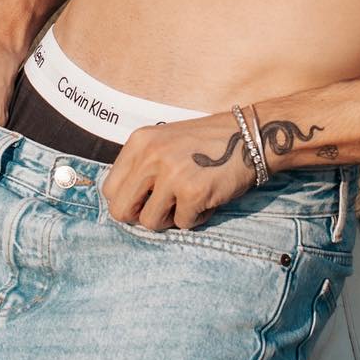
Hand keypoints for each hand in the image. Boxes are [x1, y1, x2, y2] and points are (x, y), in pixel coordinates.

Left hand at [101, 112, 256, 231]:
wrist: (250, 136)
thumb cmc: (206, 143)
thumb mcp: (164, 142)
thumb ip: (142, 167)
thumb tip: (125, 206)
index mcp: (139, 142)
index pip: (109, 189)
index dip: (127, 201)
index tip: (144, 201)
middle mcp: (151, 156)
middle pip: (121, 210)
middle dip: (141, 216)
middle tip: (162, 210)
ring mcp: (172, 174)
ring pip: (150, 222)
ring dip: (170, 218)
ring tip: (188, 201)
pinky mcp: (194, 193)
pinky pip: (183, 224)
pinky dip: (197, 217)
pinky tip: (208, 197)